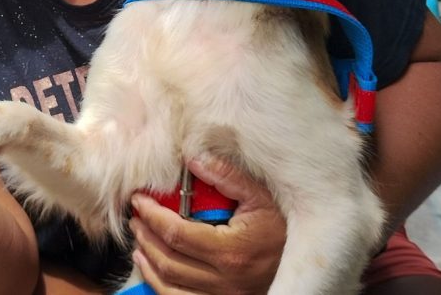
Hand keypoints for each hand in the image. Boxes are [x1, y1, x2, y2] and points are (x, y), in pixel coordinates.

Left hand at [129, 156, 284, 293]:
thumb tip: (194, 160)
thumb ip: (228, 177)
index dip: (152, 216)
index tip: (140, 200)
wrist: (304, 262)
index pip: (177, 234)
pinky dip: (157, 283)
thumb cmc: (281, 228)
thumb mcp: (261, 197)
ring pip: (169, 283)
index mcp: (231, 250)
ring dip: (147, 259)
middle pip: (168, 259)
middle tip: (136, 215)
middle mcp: (225, 279)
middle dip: (145, 234)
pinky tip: (149, 266)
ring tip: (139, 236)